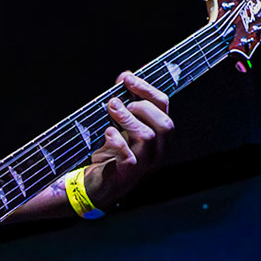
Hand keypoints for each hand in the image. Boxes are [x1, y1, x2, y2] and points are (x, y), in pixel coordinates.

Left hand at [83, 71, 171, 207]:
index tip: (127, 78)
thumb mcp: (119, 124)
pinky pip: (129, 157)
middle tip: (118, 103)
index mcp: (157, 135)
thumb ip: (125, 102)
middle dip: (142, 106)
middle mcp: (156, 150)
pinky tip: (108, 134)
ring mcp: (144, 164)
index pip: (163, 106)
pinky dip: (118, 142)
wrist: (96, 184)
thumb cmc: (111, 153)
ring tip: (111, 110)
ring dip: (127, 119)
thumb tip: (125, 76)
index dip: (146, 89)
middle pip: (165, 124)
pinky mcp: (127, 175)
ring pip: (148, 137)